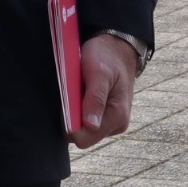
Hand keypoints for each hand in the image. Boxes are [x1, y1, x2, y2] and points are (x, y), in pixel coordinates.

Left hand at [68, 32, 139, 148]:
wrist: (117, 48)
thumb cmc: (107, 57)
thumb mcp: (99, 73)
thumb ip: (95, 99)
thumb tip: (90, 126)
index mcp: (117, 116)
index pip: (84, 138)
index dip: (71, 123)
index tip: (70, 102)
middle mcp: (117, 124)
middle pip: (82, 136)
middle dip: (73, 117)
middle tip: (76, 93)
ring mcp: (111, 123)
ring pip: (82, 129)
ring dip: (76, 112)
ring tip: (82, 91)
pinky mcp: (106, 118)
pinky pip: (85, 122)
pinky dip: (80, 109)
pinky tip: (84, 94)